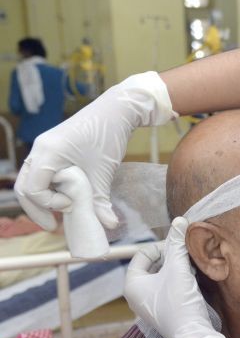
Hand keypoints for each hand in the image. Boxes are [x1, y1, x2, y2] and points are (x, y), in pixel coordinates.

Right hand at [15, 71, 174, 232]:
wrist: (116, 111)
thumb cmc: (109, 136)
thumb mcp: (104, 172)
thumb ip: (101, 201)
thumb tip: (108, 226)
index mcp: (48, 152)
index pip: (33, 188)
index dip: (48, 203)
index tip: (70, 206)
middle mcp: (40, 148)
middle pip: (25, 186)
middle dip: (37, 209)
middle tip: (54, 226)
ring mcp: (44, 147)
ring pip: (32, 179)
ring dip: (43, 199)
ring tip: (61, 215)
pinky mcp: (52, 148)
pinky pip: (42, 172)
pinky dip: (50, 188)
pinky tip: (66, 198)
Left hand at [125, 217, 239, 337]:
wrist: (193, 335)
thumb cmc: (179, 301)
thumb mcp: (178, 268)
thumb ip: (177, 244)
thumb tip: (179, 220)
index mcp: (132, 284)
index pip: (143, 254)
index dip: (162, 246)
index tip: (179, 247)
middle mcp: (136, 295)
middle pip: (152, 265)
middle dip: (170, 257)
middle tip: (186, 255)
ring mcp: (148, 305)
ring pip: (161, 277)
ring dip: (176, 269)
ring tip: (191, 266)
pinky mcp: (162, 312)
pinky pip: (166, 289)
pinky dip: (177, 281)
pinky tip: (192, 280)